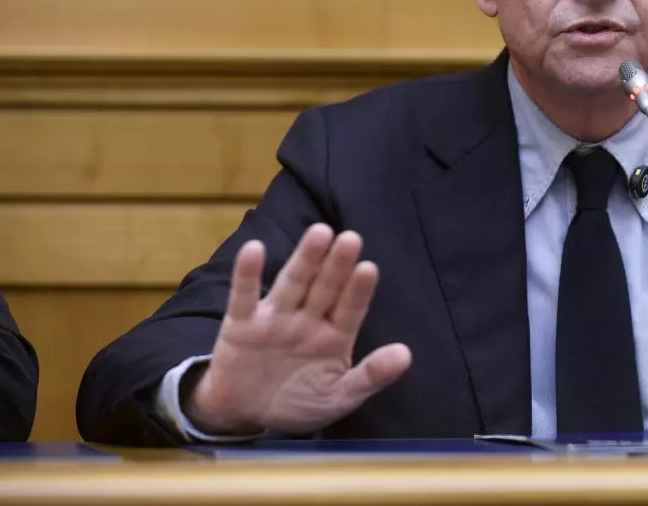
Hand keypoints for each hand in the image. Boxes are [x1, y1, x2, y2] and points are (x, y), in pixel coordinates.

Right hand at [184, 224, 411, 435]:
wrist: (245, 413)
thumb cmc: (299, 401)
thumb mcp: (339, 396)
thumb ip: (370, 376)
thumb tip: (406, 355)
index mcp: (335, 335)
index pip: (351, 308)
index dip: (359, 290)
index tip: (369, 268)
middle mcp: (308, 319)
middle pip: (325, 288)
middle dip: (337, 264)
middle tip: (351, 238)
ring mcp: (275, 318)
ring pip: (293, 284)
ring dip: (305, 259)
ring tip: (320, 233)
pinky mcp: (241, 323)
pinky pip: (244, 296)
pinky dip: (248, 274)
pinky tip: (255, 249)